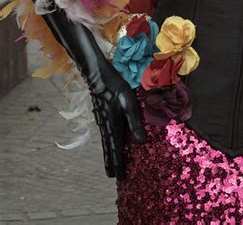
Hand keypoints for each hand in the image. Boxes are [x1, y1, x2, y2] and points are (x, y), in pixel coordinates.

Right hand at [41, 7, 145, 179]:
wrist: (96, 72)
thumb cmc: (114, 85)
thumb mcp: (128, 102)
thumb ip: (134, 123)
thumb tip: (141, 143)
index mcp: (112, 124)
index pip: (115, 149)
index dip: (118, 163)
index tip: (119, 177)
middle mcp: (105, 124)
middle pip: (108, 148)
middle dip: (111, 161)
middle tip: (113, 176)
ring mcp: (101, 118)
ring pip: (105, 141)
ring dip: (108, 153)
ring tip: (110, 164)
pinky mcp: (100, 112)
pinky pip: (104, 132)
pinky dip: (106, 142)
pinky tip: (107, 141)